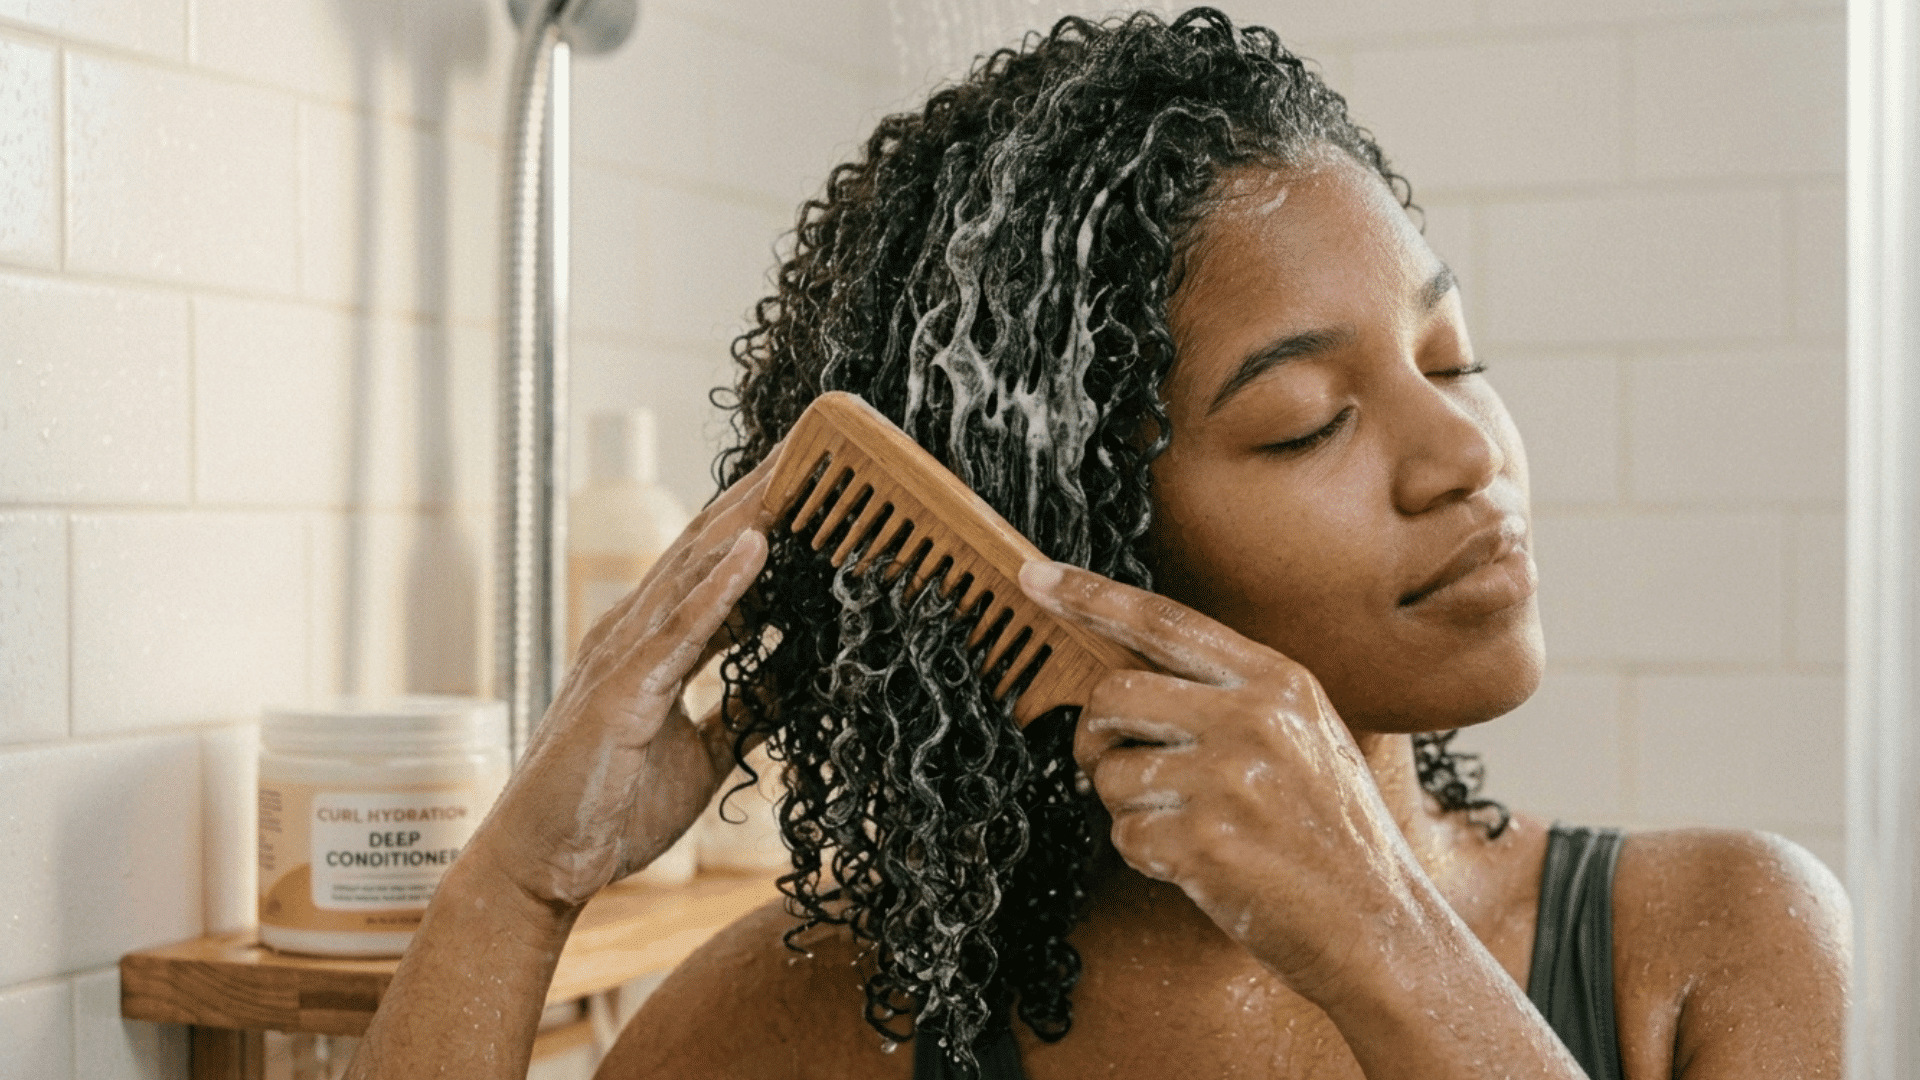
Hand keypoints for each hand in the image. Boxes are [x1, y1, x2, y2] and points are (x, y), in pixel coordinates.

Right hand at [472, 450, 782, 909]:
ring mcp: (625, 656)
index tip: (817, 478)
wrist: (543, 867)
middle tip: (817, 441)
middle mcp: (636, 633)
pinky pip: (679, 628)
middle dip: (764, 493)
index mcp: (653, 644)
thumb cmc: (609, 808)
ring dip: (751, 515)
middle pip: (710, 545)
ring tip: (800, 467)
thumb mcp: (705, 752)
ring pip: (697, 567)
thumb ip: (746, 706)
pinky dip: (719, 584)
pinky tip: (757, 546)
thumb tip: (798, 674)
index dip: (768, 519)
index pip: (718, 564)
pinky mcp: (622, 691)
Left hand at [1018, 560, 1431, 1003]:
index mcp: (1278, 681)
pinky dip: (1144, 854)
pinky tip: (1194, 865)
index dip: (1090, 595)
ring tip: (1183, 826)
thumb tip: (1131, 671)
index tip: (1036, 577)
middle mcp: (1252, 718)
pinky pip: (1123, 834)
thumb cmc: (1334, 835)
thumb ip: (1232, 694)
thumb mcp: (1307, 734)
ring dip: (1127, 806)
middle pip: (1113, 694)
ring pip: (1110, 771)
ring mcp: (1227, 780)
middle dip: (1097, 736)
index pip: (1164, 621)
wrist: (1379, 927)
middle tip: (1114, 767)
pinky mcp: (1204, 844)